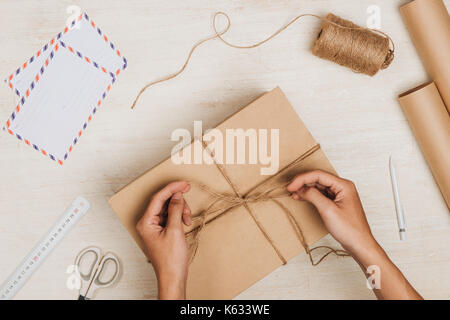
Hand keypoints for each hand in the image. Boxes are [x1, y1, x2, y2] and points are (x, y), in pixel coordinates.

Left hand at [136, 181, 190, 299]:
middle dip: (178, 202)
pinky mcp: (161, 231)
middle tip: (188, 204)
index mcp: (146, 222)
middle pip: (163, 202)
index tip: (183, 184)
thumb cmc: (171, 260)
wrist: (173, 276)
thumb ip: (175, 210)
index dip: (172, 188)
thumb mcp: (175, 231)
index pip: (158, 198)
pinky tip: (185, 223)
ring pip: (168, 208)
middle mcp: (147, 223)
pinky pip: (170, 216)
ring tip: (187, 220)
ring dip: (180, 210)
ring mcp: (154, 227)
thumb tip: (176, 195)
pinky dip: (179, 216)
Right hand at [287, 170, 377, 255]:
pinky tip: (302, 197)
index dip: (302, 179)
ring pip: (318, 186)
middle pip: (318, 178)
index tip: (291, 186)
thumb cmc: (350, 230)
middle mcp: (342, 187)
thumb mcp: (328, 210)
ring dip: (305, 189)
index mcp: (343, 185)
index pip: (318, 175)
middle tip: (290, 189)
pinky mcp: (336, 202)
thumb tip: (301, 188)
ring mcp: (339, 194)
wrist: (359, 244)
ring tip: (294, 194)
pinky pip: (321, 194)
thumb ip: (313, 196)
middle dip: (303, 183)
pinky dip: (310, 195)